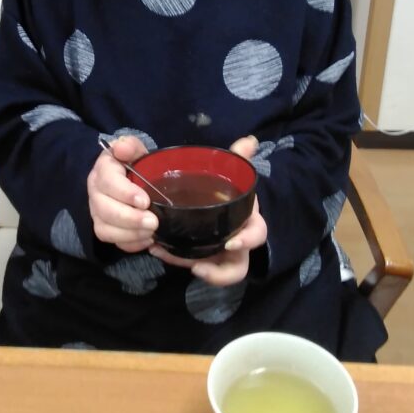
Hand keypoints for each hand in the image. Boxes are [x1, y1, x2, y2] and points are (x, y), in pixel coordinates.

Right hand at [88, 135, 157, 251]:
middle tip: (153, 222)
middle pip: (104, 210)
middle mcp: (95, 192)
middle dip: (130, 218)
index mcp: (103, 170)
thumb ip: (130, 146)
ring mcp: (97, 212)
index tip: (145, 201)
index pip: (108, 182)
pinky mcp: (104, 228)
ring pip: (105, 229)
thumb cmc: (133, 163)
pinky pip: (113, 242)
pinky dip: (130, 244)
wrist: (130, 178)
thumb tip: (122, 148)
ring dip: (130, 234)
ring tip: (152, 232)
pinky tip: (147, 240)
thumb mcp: (134, 150)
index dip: (125, 193)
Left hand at [149, 135, 267, 286]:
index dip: (247, 241)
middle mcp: (236, 242)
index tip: (230, 243)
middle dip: (219, 272)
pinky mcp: (201, 256)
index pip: (256, 235)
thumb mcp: (231, 172)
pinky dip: (175, 258)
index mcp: (246, 220)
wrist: (213, 199)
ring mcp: (218, 253)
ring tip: (168, 256)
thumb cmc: (226, 189)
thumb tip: (249, 140)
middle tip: (197, 266)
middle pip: (237, 266)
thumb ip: (237, 157)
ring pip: (213, 272)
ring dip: (190, 266)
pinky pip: (192, 263)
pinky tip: (156, 248)